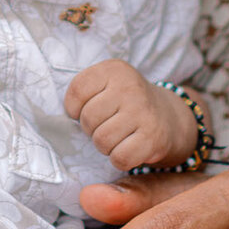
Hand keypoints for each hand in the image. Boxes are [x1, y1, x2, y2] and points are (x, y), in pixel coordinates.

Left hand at [64, 60, 195, 170]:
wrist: (167, 116)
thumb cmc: (125, 102)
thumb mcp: (106, 84)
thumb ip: (83, 93)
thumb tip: (61, 121)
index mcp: (114, 69)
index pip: (77, 90)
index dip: (74, 108)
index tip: (84, 110)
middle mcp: (130, 87)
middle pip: (88, 119)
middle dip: (92, 129)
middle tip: (106, 125)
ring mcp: (143, 112)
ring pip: (102, 141)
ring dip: (105, 146)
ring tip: (117, 136)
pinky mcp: (153, 137)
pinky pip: (120, 158)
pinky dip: (119, 159)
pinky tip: (128, 148)